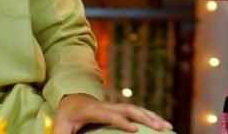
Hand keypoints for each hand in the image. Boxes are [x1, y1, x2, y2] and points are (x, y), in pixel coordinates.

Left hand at [52, 93, 171, 133]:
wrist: (71, 98)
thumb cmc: (66, 116)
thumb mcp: (60, 126)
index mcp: (92, 110)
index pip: (109, 114)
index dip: (122, 121)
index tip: (135, 129)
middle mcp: (107, 105)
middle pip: (129, 108)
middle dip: (145, 117)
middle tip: (159, 127)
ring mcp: (115, 105)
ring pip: (137, 108)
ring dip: (153, 116)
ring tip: (167, 126)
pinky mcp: (120, 109)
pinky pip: (138, 111)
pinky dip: (152, 116)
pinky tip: (163, 124)